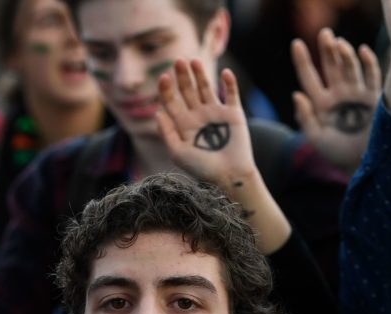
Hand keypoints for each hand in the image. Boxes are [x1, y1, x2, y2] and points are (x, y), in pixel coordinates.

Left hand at [155, 59, 256, 193]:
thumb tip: (157, 112)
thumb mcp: (178, 152)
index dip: (167, 89)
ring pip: (206, 88)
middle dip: (182, 76)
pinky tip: (225, 72)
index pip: (172, 102)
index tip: (163, 77)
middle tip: (178, 60)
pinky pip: (231, 94)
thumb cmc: (202, 168)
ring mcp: (216, 113)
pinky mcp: (233, 114)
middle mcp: (198, 115)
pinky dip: (229, 83)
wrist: (229, 175)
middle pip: (187, 91)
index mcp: (183, 124)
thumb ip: (167, 132)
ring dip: (201, 75)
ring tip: (194, 61)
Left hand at [292, 29, 380, 173]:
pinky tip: (362, 50)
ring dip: (345, 54)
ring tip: (338, 43)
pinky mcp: (375, 97)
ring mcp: (357, 93)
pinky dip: (368, 62)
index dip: (303, 60)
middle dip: (327, 49)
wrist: (363, 165)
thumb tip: (296, 94)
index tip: (297, 43)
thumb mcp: (316, 137)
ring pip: (350, 68)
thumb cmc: (337, 153)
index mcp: (320, 102)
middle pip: (330, 66)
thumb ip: (305, 117)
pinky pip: (372, 75)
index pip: (309, 77)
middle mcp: (338, 94)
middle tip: (324, 33)